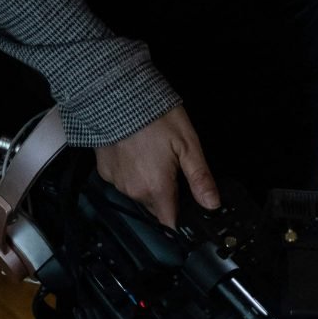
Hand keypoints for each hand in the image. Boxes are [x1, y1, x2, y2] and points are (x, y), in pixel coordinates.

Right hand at [94, 103, 218, 225]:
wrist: (117, 96)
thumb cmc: (154, 117)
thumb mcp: (188, 145)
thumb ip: (200, 178)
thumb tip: (212, 204)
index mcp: (156, 188)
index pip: (170, 222)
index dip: (181, 218)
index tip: (187, 206)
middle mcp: (134, 190)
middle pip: (157, 208)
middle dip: (167, 195)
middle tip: (172, 168)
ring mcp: (117, 182)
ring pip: (139, 195)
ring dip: (148, 183)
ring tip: (152, 156)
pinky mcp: (105, 171)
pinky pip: (123, 181)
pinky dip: (131, 172)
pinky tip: (136, 154)